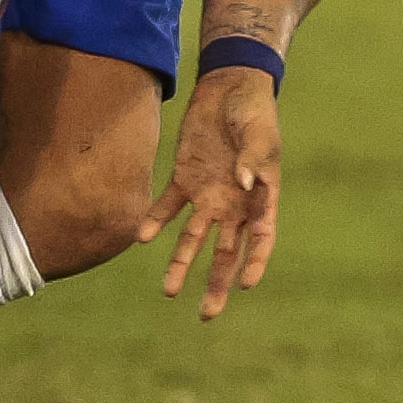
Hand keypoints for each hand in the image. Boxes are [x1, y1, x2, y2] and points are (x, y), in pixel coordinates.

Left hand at [138, 68, 281, 319]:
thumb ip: (252, 159)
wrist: (228, 88)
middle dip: (216, 282)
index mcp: (260, 197)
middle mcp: (234, 204)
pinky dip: (155, 222)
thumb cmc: (253, 112)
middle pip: (226, 251)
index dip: (255, 262)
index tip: (246, 284)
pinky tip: (141, 239)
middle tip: (207, 314)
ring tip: (167, 291)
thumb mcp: (258, 134)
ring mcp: (208, 195)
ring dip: (181, 263)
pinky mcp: (184, 180)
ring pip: (193, 238)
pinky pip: (167, 207)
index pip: (261, 238)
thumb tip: (243, 183)